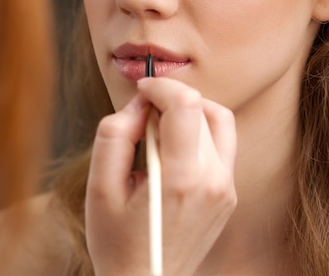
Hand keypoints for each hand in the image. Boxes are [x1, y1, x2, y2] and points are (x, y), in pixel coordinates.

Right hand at [86, 77, 236, 275]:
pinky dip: (198, 132)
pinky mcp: (228, 193)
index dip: (161, 85)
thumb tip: (140, 105)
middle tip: (142, 116)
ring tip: (159, 130)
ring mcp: (225, 188)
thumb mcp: (99, 187)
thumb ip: (115, 134)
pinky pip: (221, 144)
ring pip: (219, 121)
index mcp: (180, 179)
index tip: (141, 90)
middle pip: (203, 108)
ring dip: (189, 112)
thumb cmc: (117, 242)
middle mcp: (213, 180)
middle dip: (170, 99)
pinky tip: (171, 150)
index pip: (186, 103)